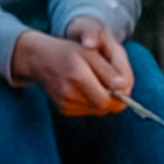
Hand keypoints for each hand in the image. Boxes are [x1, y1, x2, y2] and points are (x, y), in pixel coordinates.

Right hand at [11, 20, 130, 116]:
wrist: (40, 60)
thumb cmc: (68, 52)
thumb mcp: (90, 53)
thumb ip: (108, 70)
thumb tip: (123, 86)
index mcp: (77, 75)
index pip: (107, 99)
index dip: (119, 96)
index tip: (120, 86)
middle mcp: (69, 92)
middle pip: (104, 107)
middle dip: (113, 99)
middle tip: (112, 86)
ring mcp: (65, 103)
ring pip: (98, 111)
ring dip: (103, 100)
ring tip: (96, 83)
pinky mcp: (64, 109)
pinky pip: (88, 111)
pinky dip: (92, 103)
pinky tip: (86, 89)